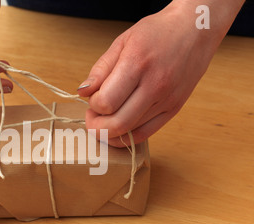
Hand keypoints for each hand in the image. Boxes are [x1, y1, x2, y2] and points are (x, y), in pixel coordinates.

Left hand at [78, 2, 221, 146]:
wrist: (196, 30)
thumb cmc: (157, 33)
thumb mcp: (122, 42)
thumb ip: (100, 69)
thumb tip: (83, 92)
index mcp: (137, 64)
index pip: (106, 102)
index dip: (93, 105)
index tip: (92, 98)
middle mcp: (155, 85)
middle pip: (117, 123)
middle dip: (96, 126)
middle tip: (92, 117)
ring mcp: (167, 100)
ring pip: (130, 132)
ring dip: (109, 132)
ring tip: (105, 119)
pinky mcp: (174, 109)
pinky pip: (146, 134)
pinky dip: (127, 137)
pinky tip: (118, 129)